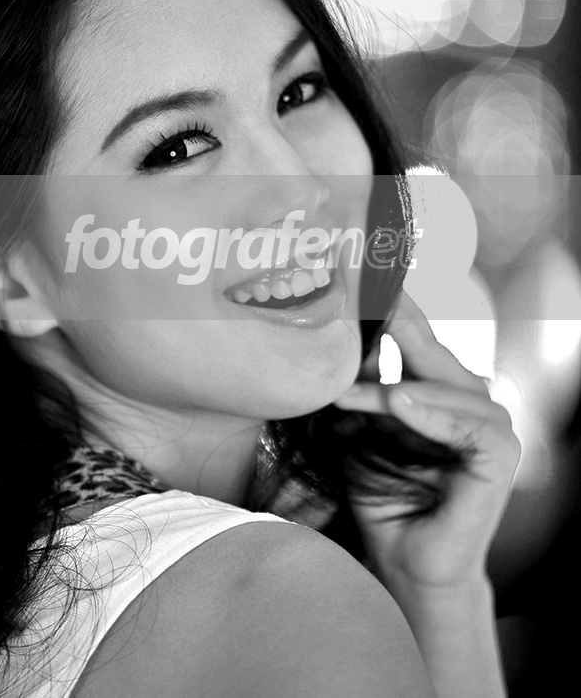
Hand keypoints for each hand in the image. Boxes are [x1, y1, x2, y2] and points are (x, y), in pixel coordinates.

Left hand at [334, 291, 520, 592]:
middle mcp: (469, 399)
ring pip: (441, 385)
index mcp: (440, 389)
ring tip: (347, 392)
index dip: (391, 309)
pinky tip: (398, 403)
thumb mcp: (363, 430)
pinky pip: (465, 422)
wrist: (404, 562)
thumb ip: (362, 386)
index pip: (416, 338)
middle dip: (395, 323)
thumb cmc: (382, 494)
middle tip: (361, 295)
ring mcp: (490, 424)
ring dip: (389, 388)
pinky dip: (430, 413)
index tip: (361, 277)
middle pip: (431, 350)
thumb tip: (337, 333)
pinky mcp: (501, 454)